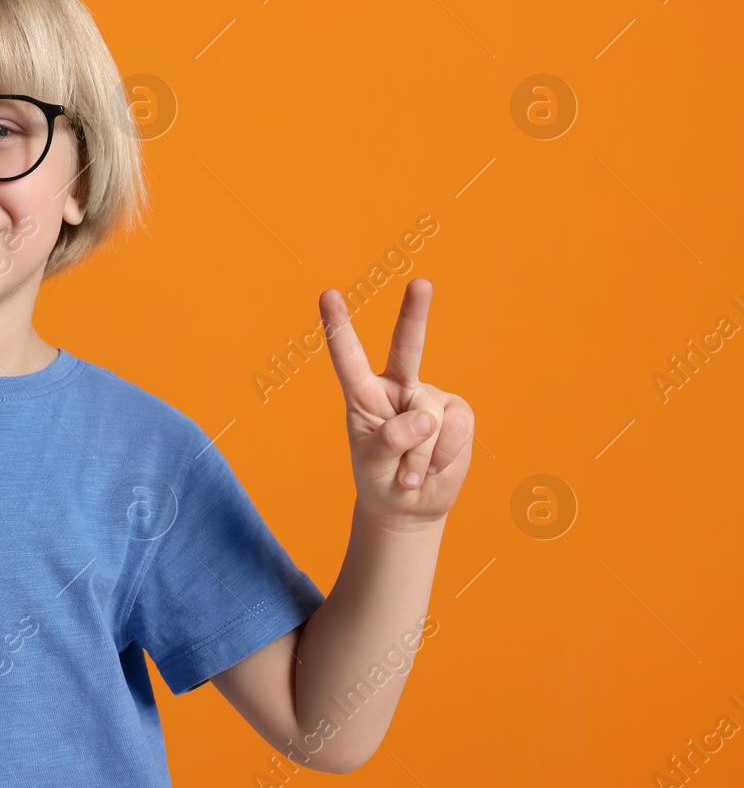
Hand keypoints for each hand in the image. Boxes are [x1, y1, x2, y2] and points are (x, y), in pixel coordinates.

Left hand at [319, 278, 474, 530]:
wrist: (411, 504)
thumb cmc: (380, 477)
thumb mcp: (372, 464)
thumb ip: (390, 441)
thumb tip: (424, 418)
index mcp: (364, 394)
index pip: (349, 358)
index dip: (339, 327)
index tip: (328, 295)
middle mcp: (399, 387)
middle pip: (408, 347)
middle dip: (415, 314)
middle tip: (421, 283)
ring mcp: (431, 398)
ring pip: (430, 419)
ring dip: (420, 456)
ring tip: (410, 471)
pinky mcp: (458, 413)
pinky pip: (456, 430)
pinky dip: (443, 456)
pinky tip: (434, 468)